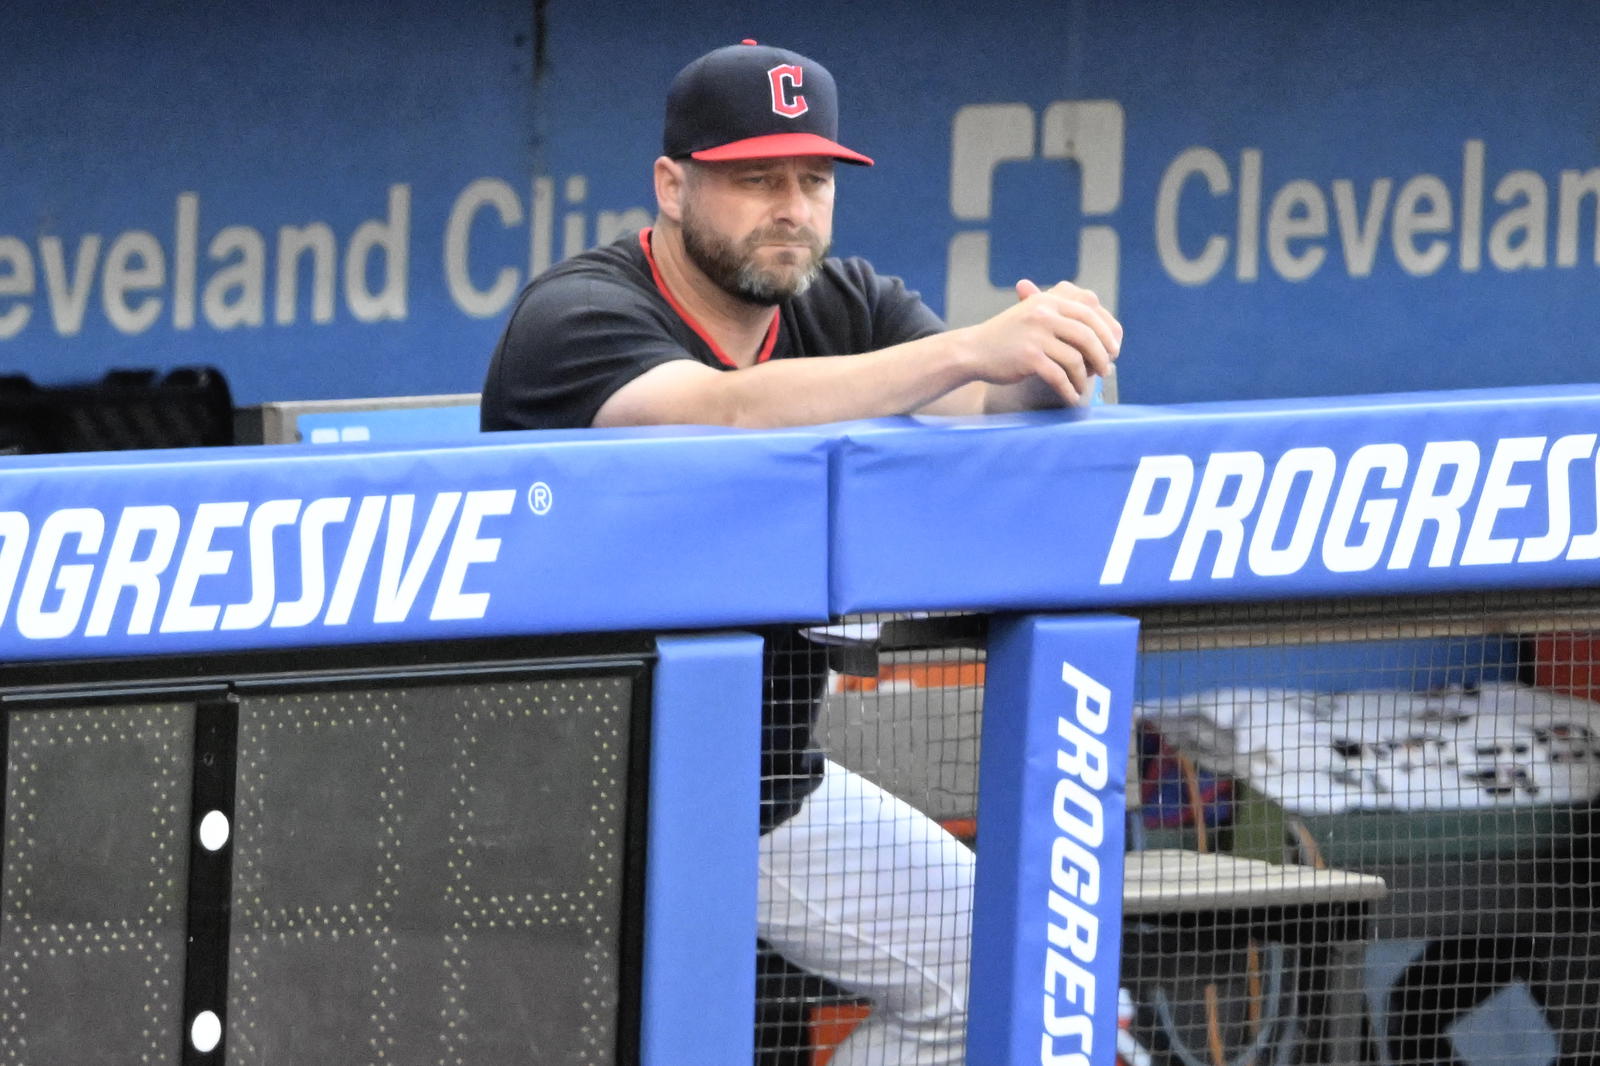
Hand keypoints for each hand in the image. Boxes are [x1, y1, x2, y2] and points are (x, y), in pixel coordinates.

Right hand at [959, 278, 1121, 408]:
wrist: (973, 350)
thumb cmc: (1008, 337)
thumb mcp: (1033, 314)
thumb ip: (1064, 317)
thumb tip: (1106, 335)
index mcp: (1048, 300)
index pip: (1090, 310)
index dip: (1107, 330)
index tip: (1113, 347)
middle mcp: (1044, 313)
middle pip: (1088, 335)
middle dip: (1102, 355)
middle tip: (1106, 369)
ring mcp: (1036, 335)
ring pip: (1076, 358)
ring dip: (1085, 377)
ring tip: (1086, 386)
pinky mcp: (1029, 357)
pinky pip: (1059, 376)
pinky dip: (1069, 389)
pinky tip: (1072, 397)